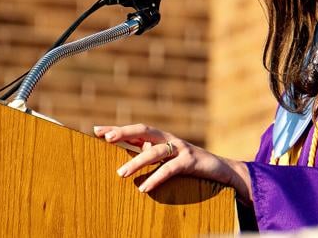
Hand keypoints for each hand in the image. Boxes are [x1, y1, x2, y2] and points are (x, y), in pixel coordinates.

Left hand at [93, 124, 251, 203]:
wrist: (221, 170)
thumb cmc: (190, 165)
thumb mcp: (168, 159)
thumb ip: (150, 155)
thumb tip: (129, 154)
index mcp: (161, 138)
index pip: (136, 131)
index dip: (117, 130)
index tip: (96, 131)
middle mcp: (169, 139)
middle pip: (144, 131)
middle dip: (125, 133)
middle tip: (107, 139)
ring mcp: (181, 148)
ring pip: (155, 150)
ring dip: (137, 161)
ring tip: (121, 174)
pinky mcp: (191, 160)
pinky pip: (170, 168)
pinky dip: (156, 177)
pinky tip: (144, 188)